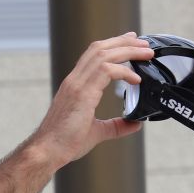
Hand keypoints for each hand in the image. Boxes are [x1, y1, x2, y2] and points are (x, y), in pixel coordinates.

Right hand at [28, 34, 152, 169]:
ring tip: (145, 53)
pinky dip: (123, 71)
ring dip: (127, 51)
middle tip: (143, 43)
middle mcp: (75, 80)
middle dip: (124, 42)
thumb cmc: (65, 142)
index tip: (131, 41)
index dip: (113, 45)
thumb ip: (116, 126)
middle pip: (100, 48)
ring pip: (103, 55)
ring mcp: (76, 85)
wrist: (48, 150)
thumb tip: (135, 124)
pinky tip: (136, 79)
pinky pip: (106, 71)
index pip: (94, 55)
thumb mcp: (97, 132)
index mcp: (75, 85)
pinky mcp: (81, 93)